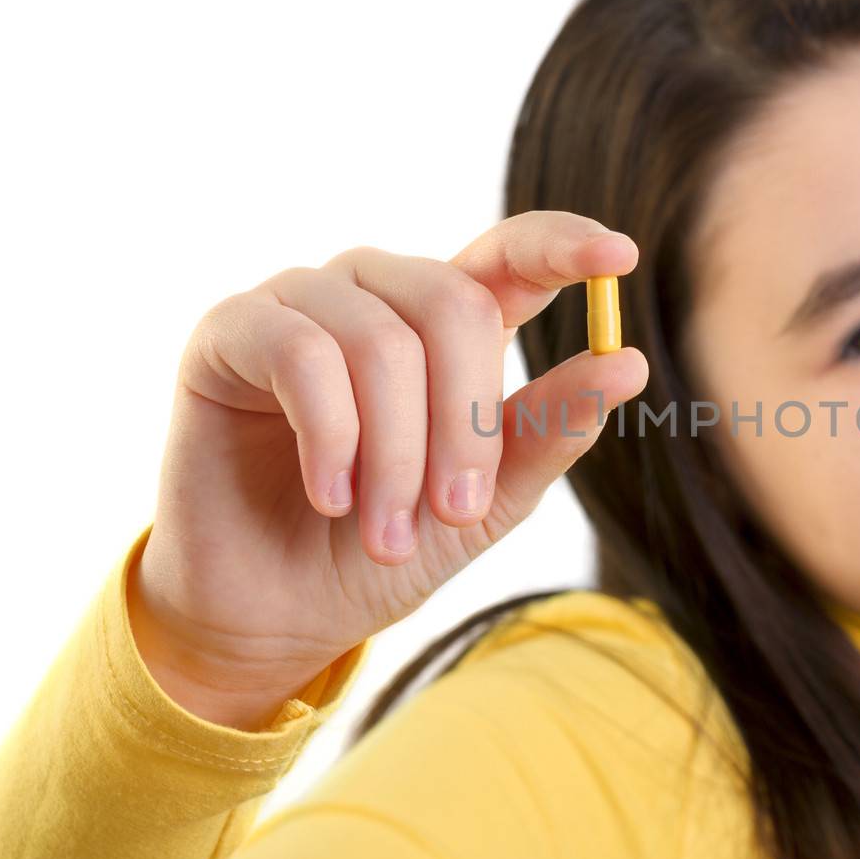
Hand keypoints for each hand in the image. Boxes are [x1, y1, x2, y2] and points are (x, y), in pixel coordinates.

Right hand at [129, 211, 646, 724]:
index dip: (562, 245)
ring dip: (395, 454)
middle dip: (464, 425)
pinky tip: (331, 496)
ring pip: (381, 341)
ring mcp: (302, 303)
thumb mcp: (488, 501)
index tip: (618, 257)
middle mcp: (377, 294)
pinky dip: (331, 436)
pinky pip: (301, 353)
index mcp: (447, 322)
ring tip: (385, 532)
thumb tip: (628, 363)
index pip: (510, 254)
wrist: (277, 613)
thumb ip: (549, 431)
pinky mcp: (231, 331)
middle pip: (454, 305)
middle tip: (456, 513)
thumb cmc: (386, 546)